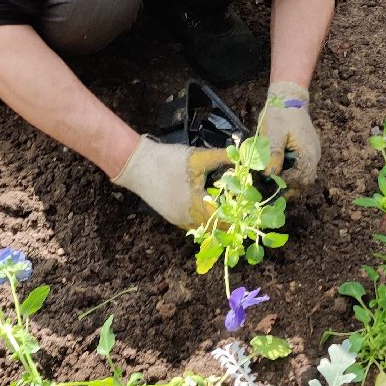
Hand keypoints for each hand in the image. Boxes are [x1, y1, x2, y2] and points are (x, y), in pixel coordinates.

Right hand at [110, 136, 232, 228]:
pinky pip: (192, 224)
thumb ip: (221, 157)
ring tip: (229, 211)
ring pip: (203, 228)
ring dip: (216, 222)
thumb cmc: (168, 160)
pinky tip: (209, 209)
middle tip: (242, 211)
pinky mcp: (171, 216)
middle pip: (215, 228)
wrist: (136, 164)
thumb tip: (243, 156)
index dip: (238, 217)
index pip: (224, 219)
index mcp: (196, 204)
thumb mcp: (197, 156)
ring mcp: (178, 219)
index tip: (249, 210)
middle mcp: (188, 217)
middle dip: (229, 221)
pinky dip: (203, 220)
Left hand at [259, 81, 319, 188]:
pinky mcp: (308, 149)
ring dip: (290, 177)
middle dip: (289, 185)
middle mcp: (313, 155)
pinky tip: (280, 164)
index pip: (301, 180)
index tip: (271, 184)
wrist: (288, 98)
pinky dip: (292, 169)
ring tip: (274, 175)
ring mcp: (312, 152)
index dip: (286, 185)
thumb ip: (273, 156)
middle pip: (304, 180)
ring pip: (304, 173)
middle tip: (272, 185)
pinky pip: (302, 165)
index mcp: (307, 153)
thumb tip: (270, 175)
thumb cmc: (279, 115)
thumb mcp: (272, 135)